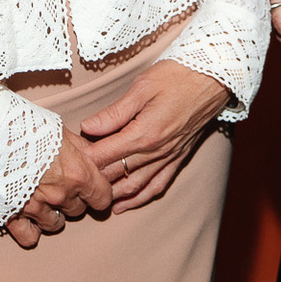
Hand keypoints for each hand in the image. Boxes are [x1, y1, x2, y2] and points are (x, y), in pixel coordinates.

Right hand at [5, 129, 113, 248]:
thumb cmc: (27, 126)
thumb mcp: (61, 130)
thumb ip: (81, 148)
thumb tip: (94, 154)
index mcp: (78, 173)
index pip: (102, 198)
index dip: (99, 193)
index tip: (92, 187)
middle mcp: (61, 194)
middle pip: (78, 210)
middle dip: (72, 200)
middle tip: (60, 185)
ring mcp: (37, 207)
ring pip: (56, 224)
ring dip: (53, 214)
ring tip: (43, 198)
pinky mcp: (14, 215)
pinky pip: (30, 237)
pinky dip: (31, 229)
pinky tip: (28, 217)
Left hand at [81, 60, 228, 212]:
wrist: (212, 78)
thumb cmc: (176, 77)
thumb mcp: (142, 87)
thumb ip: (114, 112)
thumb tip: (88, 127)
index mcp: (144, 132)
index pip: (105, 155)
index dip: (85, 160)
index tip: (68, 161)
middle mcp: (156, 151)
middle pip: (117, 173)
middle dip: (94, 180)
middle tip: (74, 183)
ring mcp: (169, 157)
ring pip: (135, 185)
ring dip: (113, 195)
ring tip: (93, 200)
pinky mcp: (178, 158)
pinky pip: (157, 186)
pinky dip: (140, 198)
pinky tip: (125, 204)